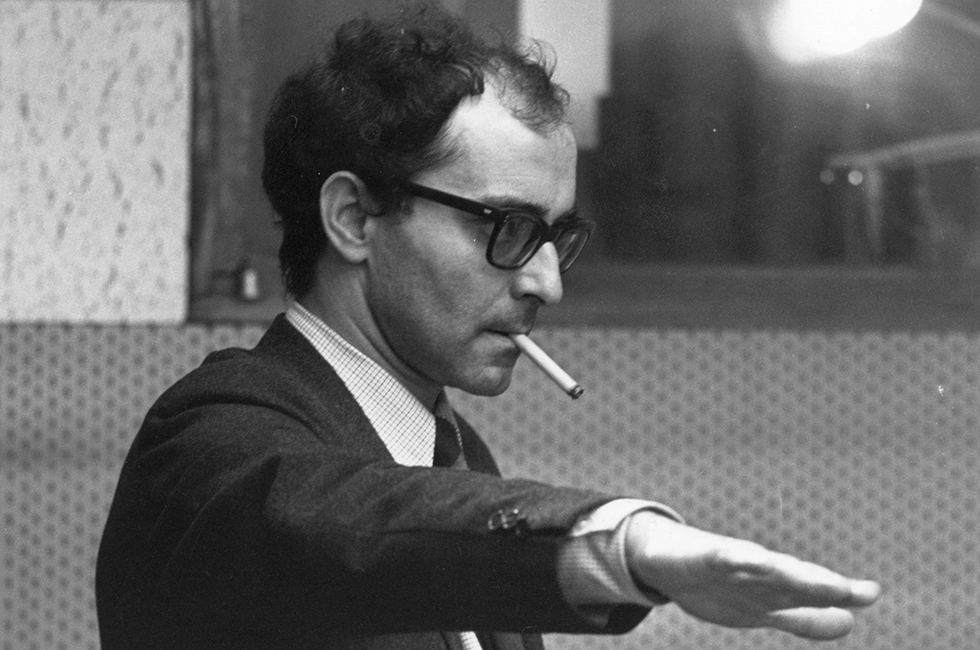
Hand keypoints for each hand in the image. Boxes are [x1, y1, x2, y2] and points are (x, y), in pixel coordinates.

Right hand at [625, 512, 880, 639]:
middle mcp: (759, 572)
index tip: (870, 592)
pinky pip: (720, 556)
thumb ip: (806, 617)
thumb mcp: (766, 608)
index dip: (840, 593)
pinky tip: (750, 557)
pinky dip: (735, 557)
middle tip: (850, 591)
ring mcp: (731, 563)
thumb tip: (849, 623)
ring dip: (788, 573)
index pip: (812, 592)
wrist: (664, 561)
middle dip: (820, 585)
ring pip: (762, 568)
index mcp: (776, 588)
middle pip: (793, 579)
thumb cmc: (719, 583)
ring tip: (816, 579)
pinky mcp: (703, 556)